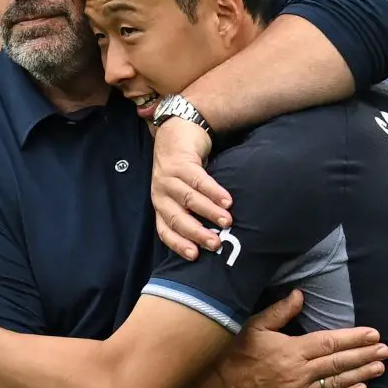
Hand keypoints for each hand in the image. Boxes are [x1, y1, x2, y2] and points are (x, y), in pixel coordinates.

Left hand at [152, 116, 231, 260]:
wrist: (176, 132)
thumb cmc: (183, 170)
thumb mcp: (181, 192)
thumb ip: (191, 211)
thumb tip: (214, 238)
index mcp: (161, 205)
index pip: (165, 230)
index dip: (178, 244)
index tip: (195, 255)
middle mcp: (161, 194)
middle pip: (177, 218)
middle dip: (196, 233)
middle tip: (215, 244)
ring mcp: (168, 178)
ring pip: (188, 199)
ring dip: (209, 212)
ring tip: (227, 221)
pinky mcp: (180, 163)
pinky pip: (198, 180)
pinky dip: (213, 191)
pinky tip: (227, 200)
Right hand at [218, 291, 386, 387]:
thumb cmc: (239, 353)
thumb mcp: (255, 326)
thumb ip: (280, 311)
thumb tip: (301, 295)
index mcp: (292, 350)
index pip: (330, 342)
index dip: (353, 338)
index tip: (373, 334)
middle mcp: (300, 372)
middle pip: (339, 362)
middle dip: (364, 355)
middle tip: (385, 350)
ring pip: (337, 382)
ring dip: (361, 373)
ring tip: (380, 367)